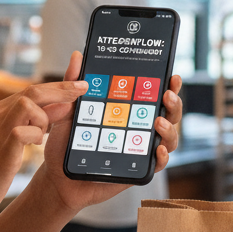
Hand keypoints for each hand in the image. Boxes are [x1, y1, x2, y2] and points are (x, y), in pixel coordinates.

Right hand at [0, 78, 87, 223]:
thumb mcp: (5, 145)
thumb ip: (25, 128)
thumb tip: (53, 115)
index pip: (30, 92)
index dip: (55, 88)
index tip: (76, 86)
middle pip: (33, 90)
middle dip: (62, 88)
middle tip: (83, 88)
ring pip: (30, 102)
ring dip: (46, 116)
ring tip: (45, 134)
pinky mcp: (1, 147)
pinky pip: (26, 129)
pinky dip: (37, 134)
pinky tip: (35, 145)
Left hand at [37, 52, 182, 214]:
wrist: (58, 176)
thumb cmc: (66, 143)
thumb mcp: (68, 110)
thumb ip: (73, 84)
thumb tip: (78, 55)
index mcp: (129, 111)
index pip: (154, 96)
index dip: (169, 86)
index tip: (172, 76)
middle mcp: (139, 128)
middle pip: (169, 114)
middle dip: (174, 103)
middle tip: (167, 95)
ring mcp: (141, 148)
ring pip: (169, 138)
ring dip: (170, 129)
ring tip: (158, 121)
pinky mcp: (138, 169)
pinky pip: (158, 164)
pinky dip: (162, 156)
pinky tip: (157, 149)